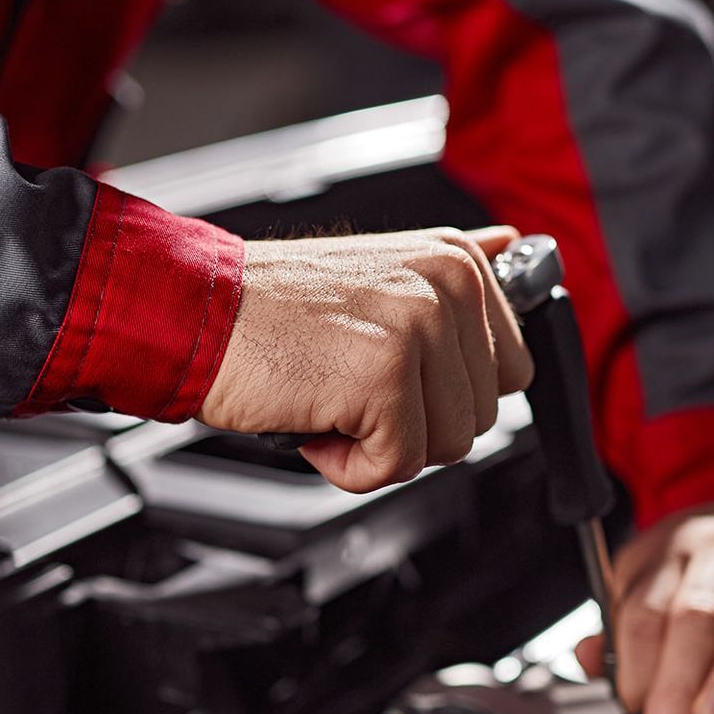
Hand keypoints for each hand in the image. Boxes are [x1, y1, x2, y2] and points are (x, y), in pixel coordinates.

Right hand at [199, 226, 535, 492]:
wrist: (196, 310)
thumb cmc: (273, 308)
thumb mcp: (382, 271)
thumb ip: (455, 271)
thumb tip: (517, 247)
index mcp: (456, 261)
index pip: (510, 370)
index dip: (445, 395)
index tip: (393, 376)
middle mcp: (448, 286)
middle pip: (480, 416)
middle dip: (414, 422)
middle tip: (351, 385)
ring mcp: (420, 329)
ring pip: (448, 446)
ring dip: (381, 444)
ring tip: (332, 398)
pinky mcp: (386, 378)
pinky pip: (398, 465)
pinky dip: (348, 466)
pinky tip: (315, 421)